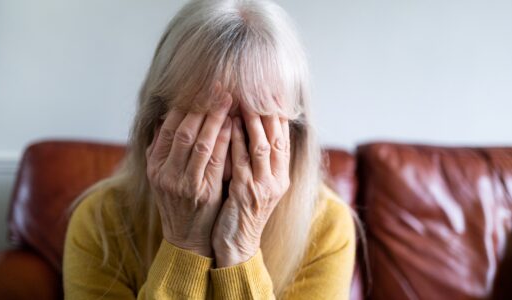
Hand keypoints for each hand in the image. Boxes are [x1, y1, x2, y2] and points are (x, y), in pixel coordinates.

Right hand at [146, 83, 231, 256]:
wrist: (187, 237)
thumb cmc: (179, 201)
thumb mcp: (162, 176)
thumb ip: (161, 149)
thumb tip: (165, 117)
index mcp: (154, 165)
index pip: (168, 127)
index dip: (184, 105)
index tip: (199, 87)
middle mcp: (165, 172)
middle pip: (183, 131)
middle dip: (201, 106)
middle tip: (217, 86)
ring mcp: (183, 183)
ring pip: (199, 142)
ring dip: (214, 117)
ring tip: (227, 98)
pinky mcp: (203, 192)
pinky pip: (214, 160)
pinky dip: (223, 139)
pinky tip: (232, 123)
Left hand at [211, 106, 290, 266]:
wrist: (237, 245)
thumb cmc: (242, 212)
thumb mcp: (256, 185)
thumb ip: (257, 161)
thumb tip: (252, 131)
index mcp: (281, 176)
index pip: (284, 138)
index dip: (278, 114)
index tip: (270, 92)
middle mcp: (277, 179)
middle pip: (277, 137)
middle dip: (267, 111)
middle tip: (257, 89)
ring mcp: (263, 186)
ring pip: (261, 146)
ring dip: (251, 121)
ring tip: (242, 99)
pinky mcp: (245, 192)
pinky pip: (241, 160)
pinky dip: (236, 140)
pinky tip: (228, 124)